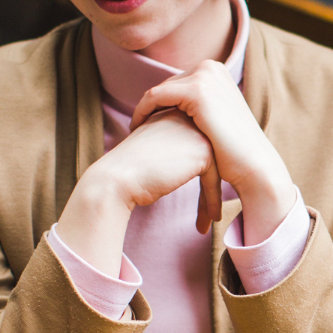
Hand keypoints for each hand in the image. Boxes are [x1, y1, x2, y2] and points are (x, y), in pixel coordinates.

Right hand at [56, 110, 220, 277]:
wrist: (116, 179)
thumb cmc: (127, 172)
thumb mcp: (151, 150)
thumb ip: (169, 148)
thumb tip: (186, 164)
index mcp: (171, 112)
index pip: (193, 144)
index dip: (197, 173)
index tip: (199, 197)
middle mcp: (186, 117)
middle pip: (206, 156)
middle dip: (209, 187)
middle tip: (209, 213)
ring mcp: (197, 132)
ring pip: (215, 168)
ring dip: (212, 197)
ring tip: (210, 219)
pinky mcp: (203, 151)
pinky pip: (215, 179)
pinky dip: (213, 201)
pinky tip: (211, 219)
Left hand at [129, 60, 295, 243]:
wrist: (253, 164)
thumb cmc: (234, 150)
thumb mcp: (217, 118)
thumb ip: (200, 107)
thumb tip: (180, 108)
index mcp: (217, 70)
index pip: (178, 83)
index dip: (161, 103)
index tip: (148, 122)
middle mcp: (211, 67)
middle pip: (167, 85)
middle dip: (152, 106)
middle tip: (138, 127)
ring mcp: (204, 76)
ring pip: (158, 91)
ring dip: (144, 110)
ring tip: (137, 131)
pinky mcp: (196, 90)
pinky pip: (154, 97)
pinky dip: (142, 112)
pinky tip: (138, 130)